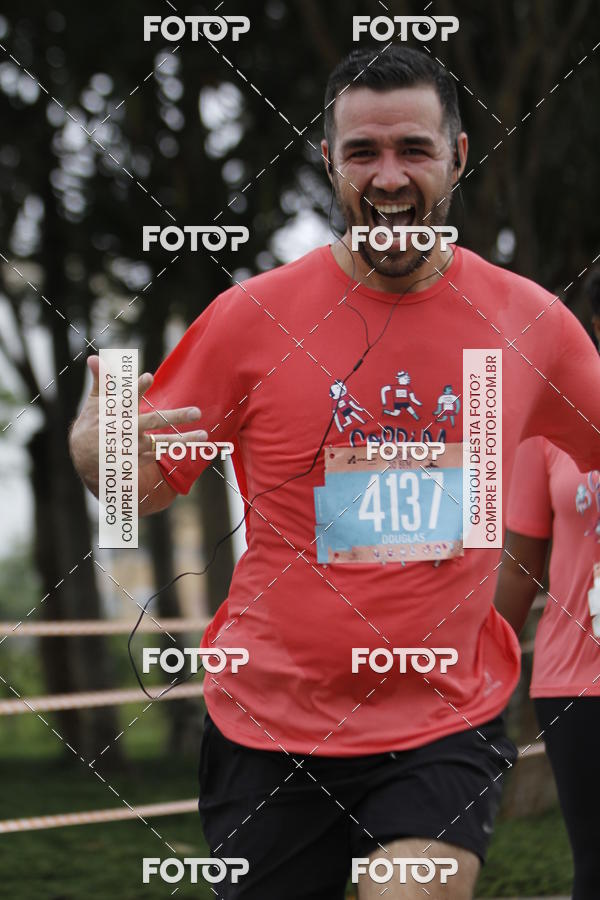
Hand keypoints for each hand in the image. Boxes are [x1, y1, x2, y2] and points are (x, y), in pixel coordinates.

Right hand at [69, 355, 206, 494]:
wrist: (83, 457)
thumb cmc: (91, 424)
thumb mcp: (94, 402)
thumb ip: (102, 380)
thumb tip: (94, 357)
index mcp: (115, 411)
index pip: (127, 396)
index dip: (137, 387)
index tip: (148, 376)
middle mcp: (126, 428)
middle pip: (153, 421)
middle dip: (176, 416)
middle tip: (197, 412)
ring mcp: (132, 446)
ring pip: (161, 443)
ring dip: (184, 439)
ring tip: (204, 435)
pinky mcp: (136, 459)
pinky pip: (157, 455)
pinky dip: (171, 451)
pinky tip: (191, 447)